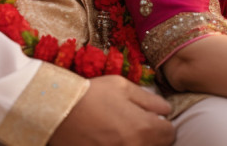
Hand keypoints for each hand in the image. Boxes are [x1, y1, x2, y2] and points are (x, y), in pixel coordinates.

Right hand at [50, 75, 174, 145]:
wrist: (57, 111)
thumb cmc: (91, 94)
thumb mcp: (122, 86)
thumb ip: (148, 99)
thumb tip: (166, 110)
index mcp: (143, 127)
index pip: (170, 134)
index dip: (163, 125)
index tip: (152, 119)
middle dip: (153, 137)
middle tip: (135, 125)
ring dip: (137, 143)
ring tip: (120, 132)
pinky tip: (110, 140)